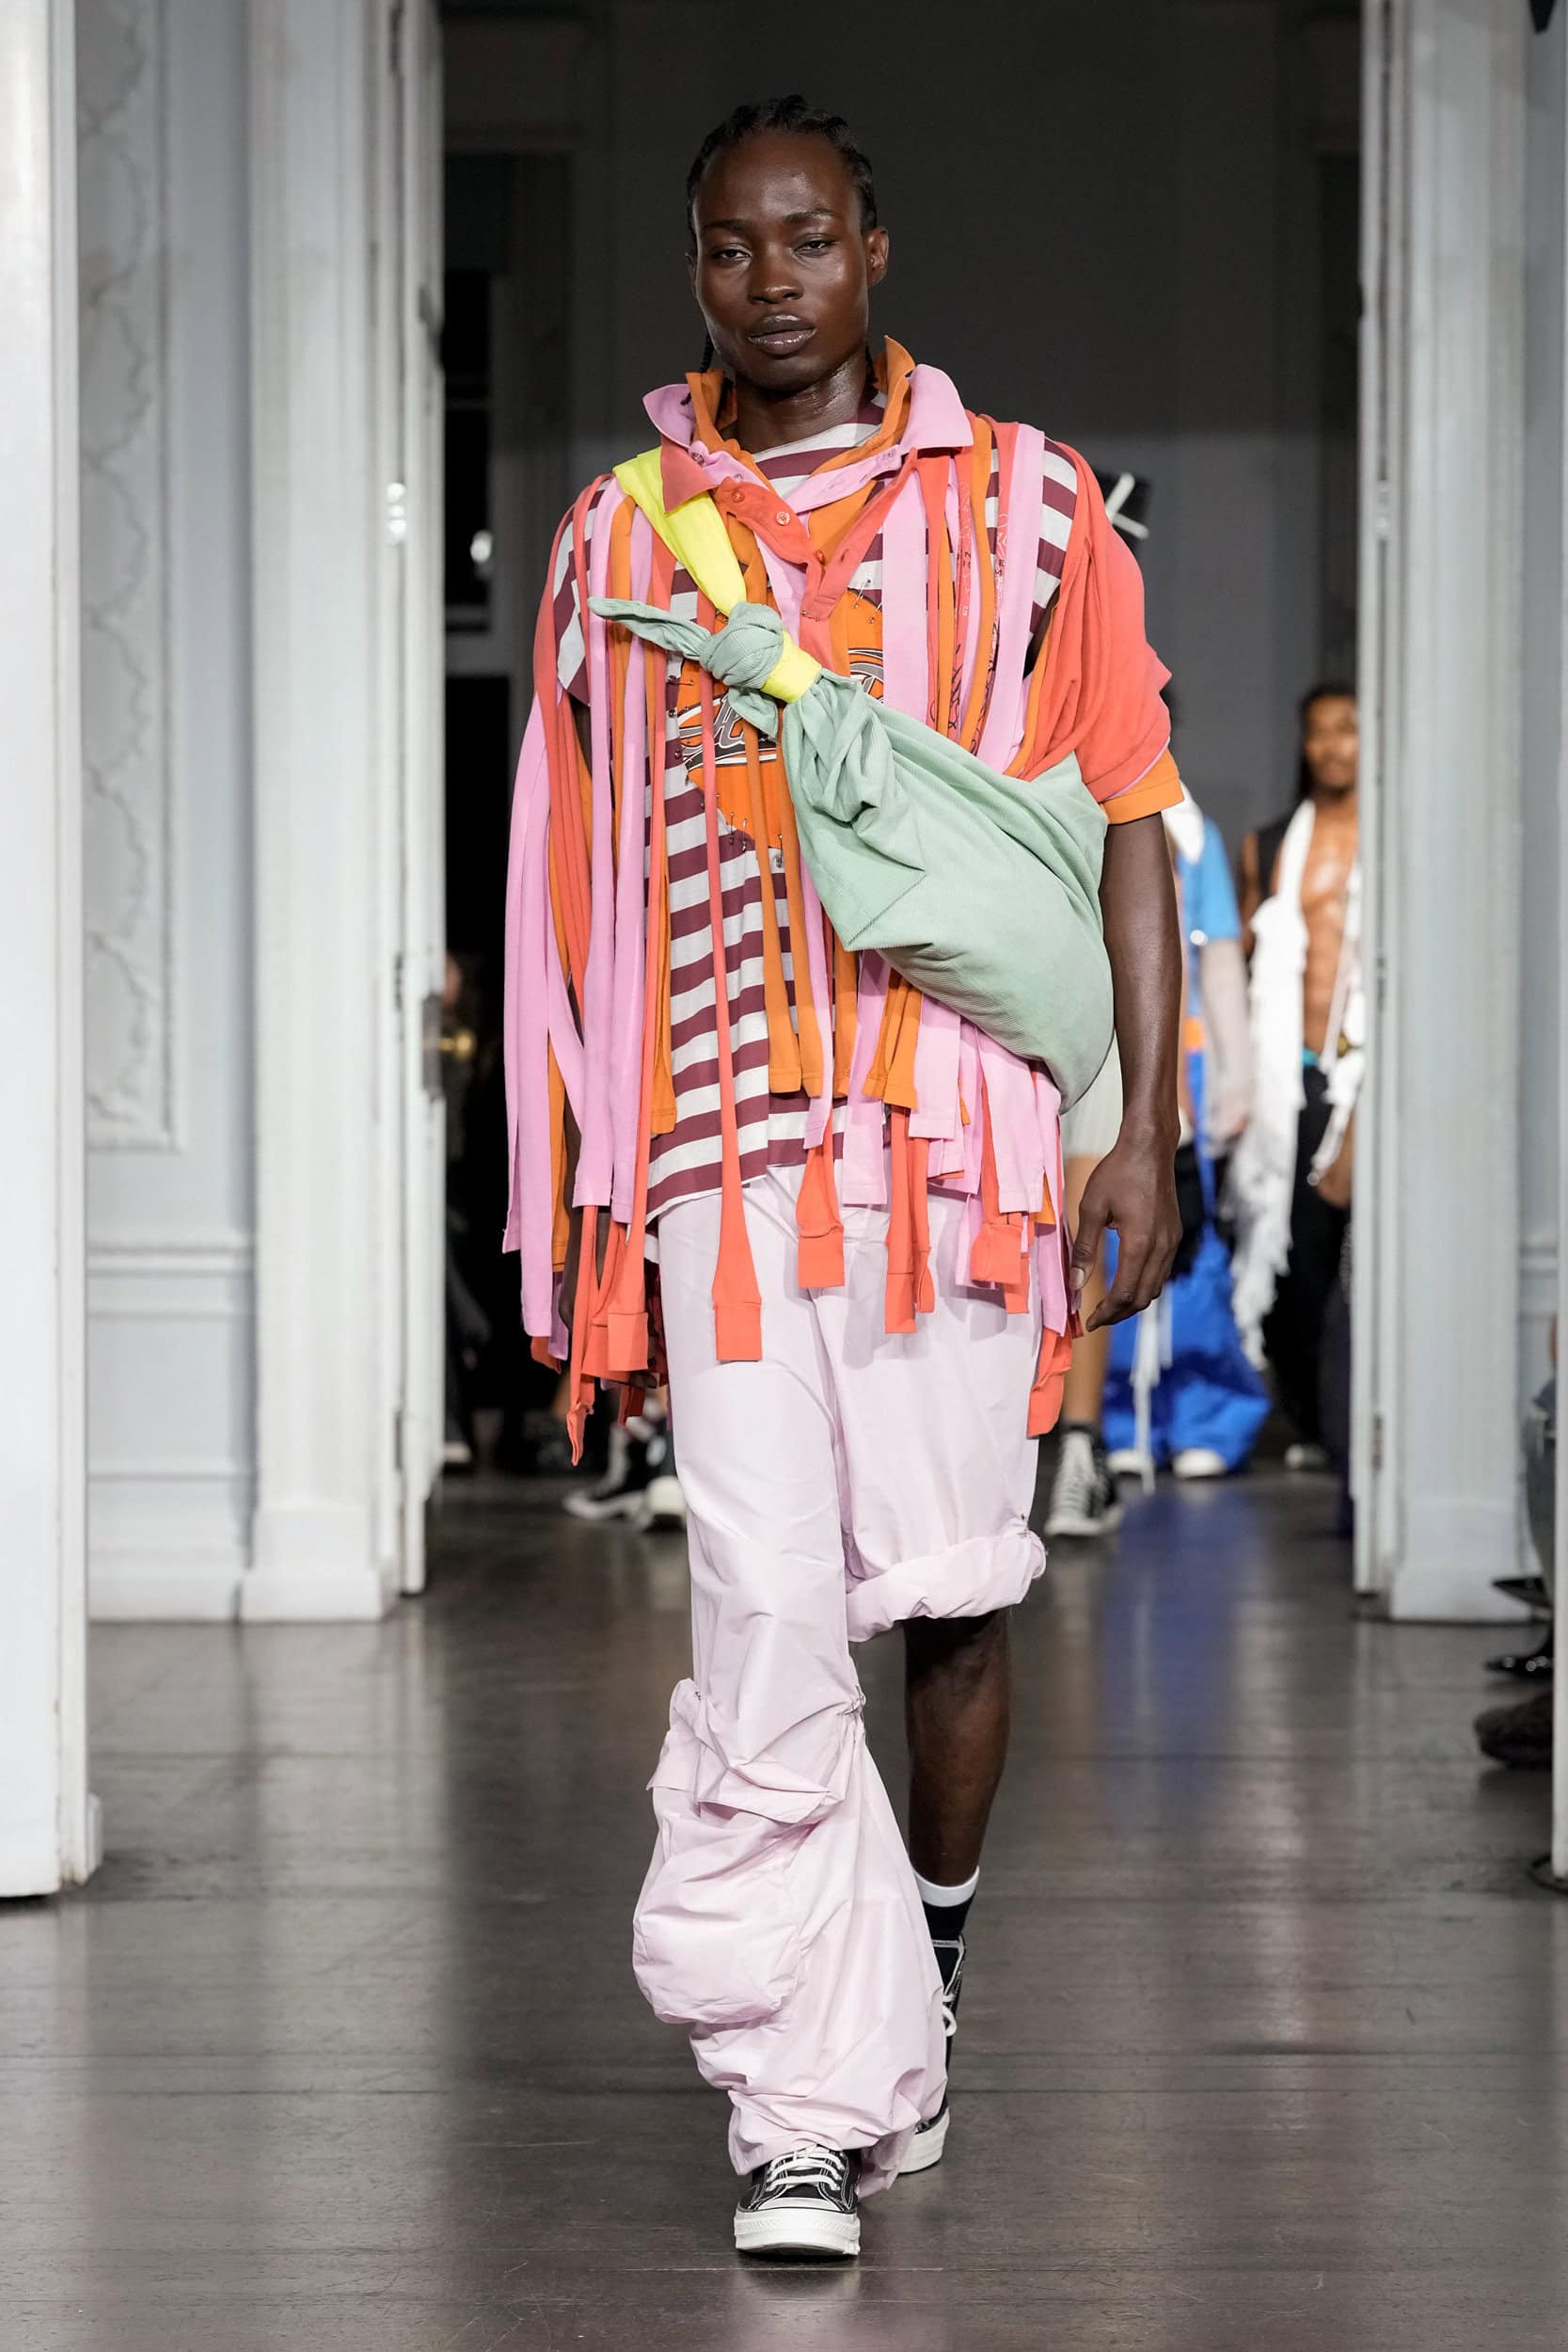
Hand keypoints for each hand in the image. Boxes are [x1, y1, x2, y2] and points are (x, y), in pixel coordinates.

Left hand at [1070, 1128, 1182, 1329]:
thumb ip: (1084, 1248)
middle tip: (1096, 1318)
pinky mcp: (1174, 1235)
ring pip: (1155, 1287)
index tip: (1089, 1320)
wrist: (1150, 1149)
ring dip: (1133, 1301)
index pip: (1125, 1293)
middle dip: (1120, 1314)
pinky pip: (1161, 1271)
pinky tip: (1126, 1282)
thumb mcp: (1091, 1208)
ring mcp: (1172, 1241)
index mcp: (1141, 1243)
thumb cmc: (1117, 1173)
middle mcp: (1162, 1247)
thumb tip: (1076, 1284)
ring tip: (1109, 1305)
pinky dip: (1144, 1284)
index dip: (1107, 1312)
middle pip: (1143, 1297)